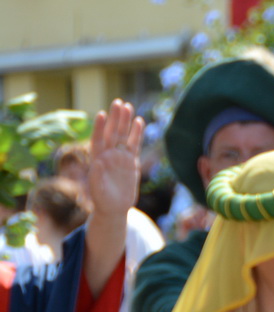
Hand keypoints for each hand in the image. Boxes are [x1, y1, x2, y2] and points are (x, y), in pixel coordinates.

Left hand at [87, 99, 143, 216]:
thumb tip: (99, 162)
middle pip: (112, 133)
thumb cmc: (102, 201)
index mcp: (98, 160)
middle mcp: (108, 155)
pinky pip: (134, 144)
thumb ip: (97, 177)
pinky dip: (136, 133)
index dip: (100, 128)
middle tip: (118, 102)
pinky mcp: (131, 161)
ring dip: (125, 121)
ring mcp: (120, 157)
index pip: (98, 140)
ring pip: (123, 136)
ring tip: (128, 106)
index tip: (102, 114)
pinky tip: (139, 121)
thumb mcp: (98, 191)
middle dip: (115, 118)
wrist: (114, 208)